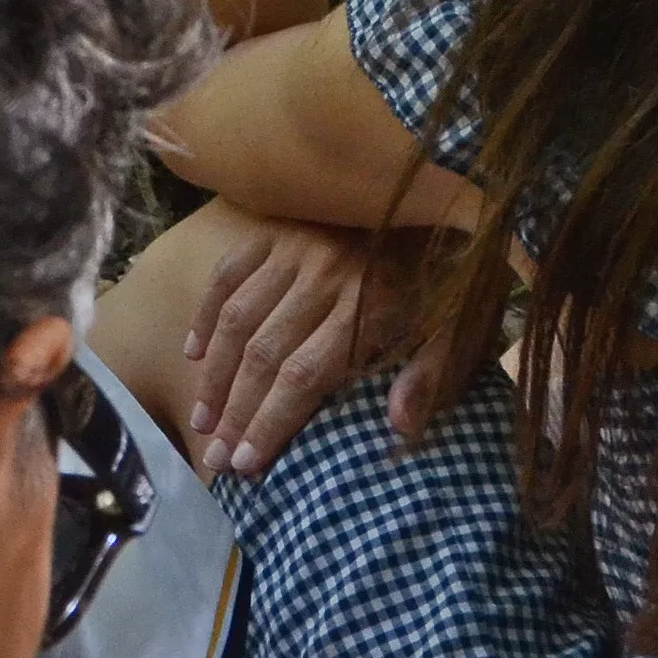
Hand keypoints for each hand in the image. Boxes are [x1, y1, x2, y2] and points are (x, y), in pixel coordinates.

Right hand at [182, 218, 436, 478]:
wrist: (442, 193)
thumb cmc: (453, 275)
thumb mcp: (464, 329)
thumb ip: (433, 375)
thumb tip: (400, 427)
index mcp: (371, 305)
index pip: (305, 376)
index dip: (271, 422)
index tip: (246, 465)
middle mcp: (324, 274)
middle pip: (265, 355)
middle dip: (236, 412)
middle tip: (214, 458)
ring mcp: (293, 246)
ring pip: (238, 319)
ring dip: (215, 375)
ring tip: (201, 419)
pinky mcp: (273, 227)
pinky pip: (226, 274)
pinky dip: (206, 314)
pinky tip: (193, 354)